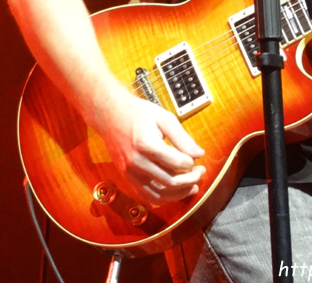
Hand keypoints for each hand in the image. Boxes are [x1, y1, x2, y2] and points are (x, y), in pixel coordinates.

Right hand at [94, 90, 205, 205]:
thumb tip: (199, 154)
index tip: (197, 157)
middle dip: (190, 179)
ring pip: (159, 195)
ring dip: (179, 194)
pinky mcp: (127, 178)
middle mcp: (136, 162)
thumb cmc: (138, 114)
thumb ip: (182, 137)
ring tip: (192, 186)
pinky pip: (147, 197)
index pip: (176, 162)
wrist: (110, 116)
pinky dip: (163, 198)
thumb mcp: (164, 118)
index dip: (191, 162)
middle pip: (170, 182)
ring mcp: (130, 173)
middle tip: (200, 172)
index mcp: (146, 144)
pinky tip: (175, 192)